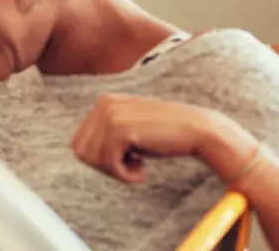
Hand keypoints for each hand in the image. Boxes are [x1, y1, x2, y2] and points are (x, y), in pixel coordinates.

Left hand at [71, 93, 257, 183]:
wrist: (201, 131)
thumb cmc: (166, 136)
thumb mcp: (131, 130)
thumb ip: (106, 134)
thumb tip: (78, 151)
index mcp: (104, 102)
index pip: (80, 142)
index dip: (100, 160)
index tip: (126, 160)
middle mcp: (105, 104)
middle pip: (82, 151)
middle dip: (105, 166)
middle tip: (133, 166)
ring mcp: (111, 115)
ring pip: (93, 159)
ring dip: (116, 171)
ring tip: (139, 166)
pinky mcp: (121, 130)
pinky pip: (109, 164)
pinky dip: (125, 176)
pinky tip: (144, 171)